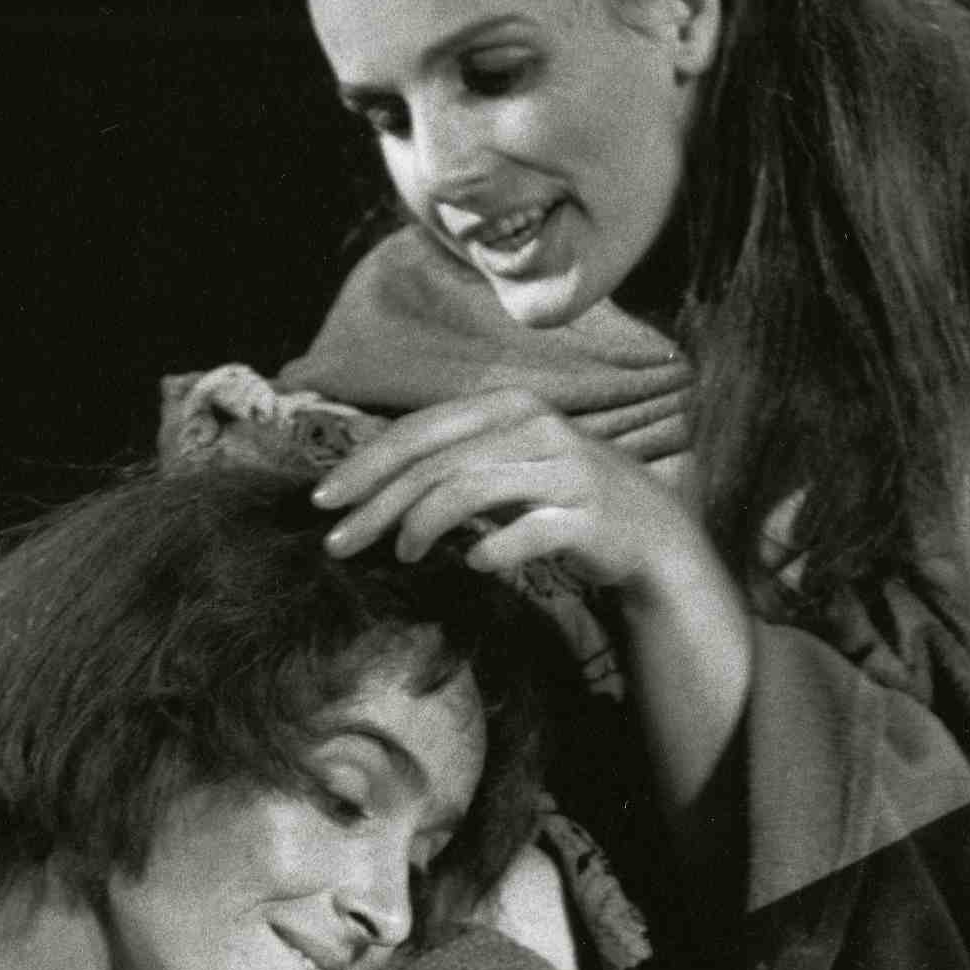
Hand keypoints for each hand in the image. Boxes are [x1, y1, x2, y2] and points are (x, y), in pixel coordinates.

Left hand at [313, 388, 707, 597]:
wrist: (647, 532)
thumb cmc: (557, 496)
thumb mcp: (502, 465)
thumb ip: (447, 461)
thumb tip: (364, 476)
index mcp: (506, 406)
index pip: (418, 431)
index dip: (365, 464)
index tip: (322, 500)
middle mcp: (534, 427)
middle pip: (434, 463)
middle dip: (376, 504)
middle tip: (337, 542)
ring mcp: (563, 469)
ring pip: (469, 490)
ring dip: (421, 527)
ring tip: (402, 556)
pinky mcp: (587, 514)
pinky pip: (526, 532)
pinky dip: (492, 549)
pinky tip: (473, 563)